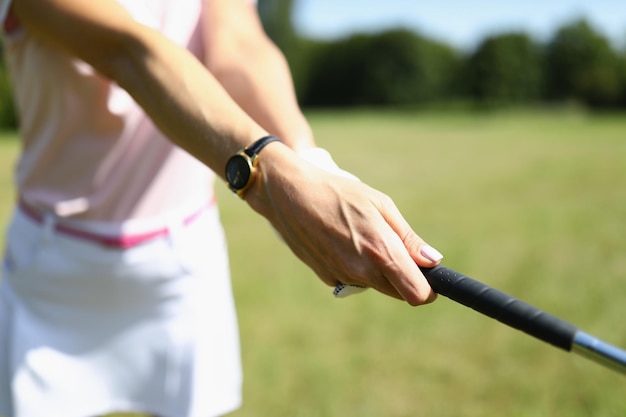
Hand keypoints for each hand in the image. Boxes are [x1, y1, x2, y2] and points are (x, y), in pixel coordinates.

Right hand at [246, 143, 442, 305]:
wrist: (287, 193)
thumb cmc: (337, 191)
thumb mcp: (379, 205)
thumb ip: (408, 238)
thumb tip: (433, 261)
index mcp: (381, 251)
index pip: (417, 294)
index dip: (429, 288)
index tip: (428, 275)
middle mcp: (362, 271)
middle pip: (399, 293)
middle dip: (405, 278)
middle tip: (394, 246)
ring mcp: (341, 276)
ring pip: (375, 286)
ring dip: (379, 271)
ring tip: (362, 236)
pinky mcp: (326, 276)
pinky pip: (353, 279)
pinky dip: (356, 266)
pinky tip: (342, 240)